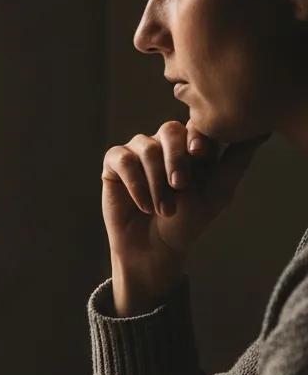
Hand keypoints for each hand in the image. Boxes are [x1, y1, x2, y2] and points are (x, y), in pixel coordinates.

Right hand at [100, 120, 267, 314]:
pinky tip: (144, 205)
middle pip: (169, 130)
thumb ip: (235, 162)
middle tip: (180, 186)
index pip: (195, 126)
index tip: (200, 154)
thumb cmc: (187, 222)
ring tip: (163, 209)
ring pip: (145, 147)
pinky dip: (135, 183)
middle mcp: (163, 144)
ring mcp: (138, 152)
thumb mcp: (218, 193)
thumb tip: (261, 133)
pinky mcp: (114, 164)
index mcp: (190, 147)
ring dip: (156, 181)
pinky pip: (122, 159)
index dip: (197, 137)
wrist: (154, 248)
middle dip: (176, 158)